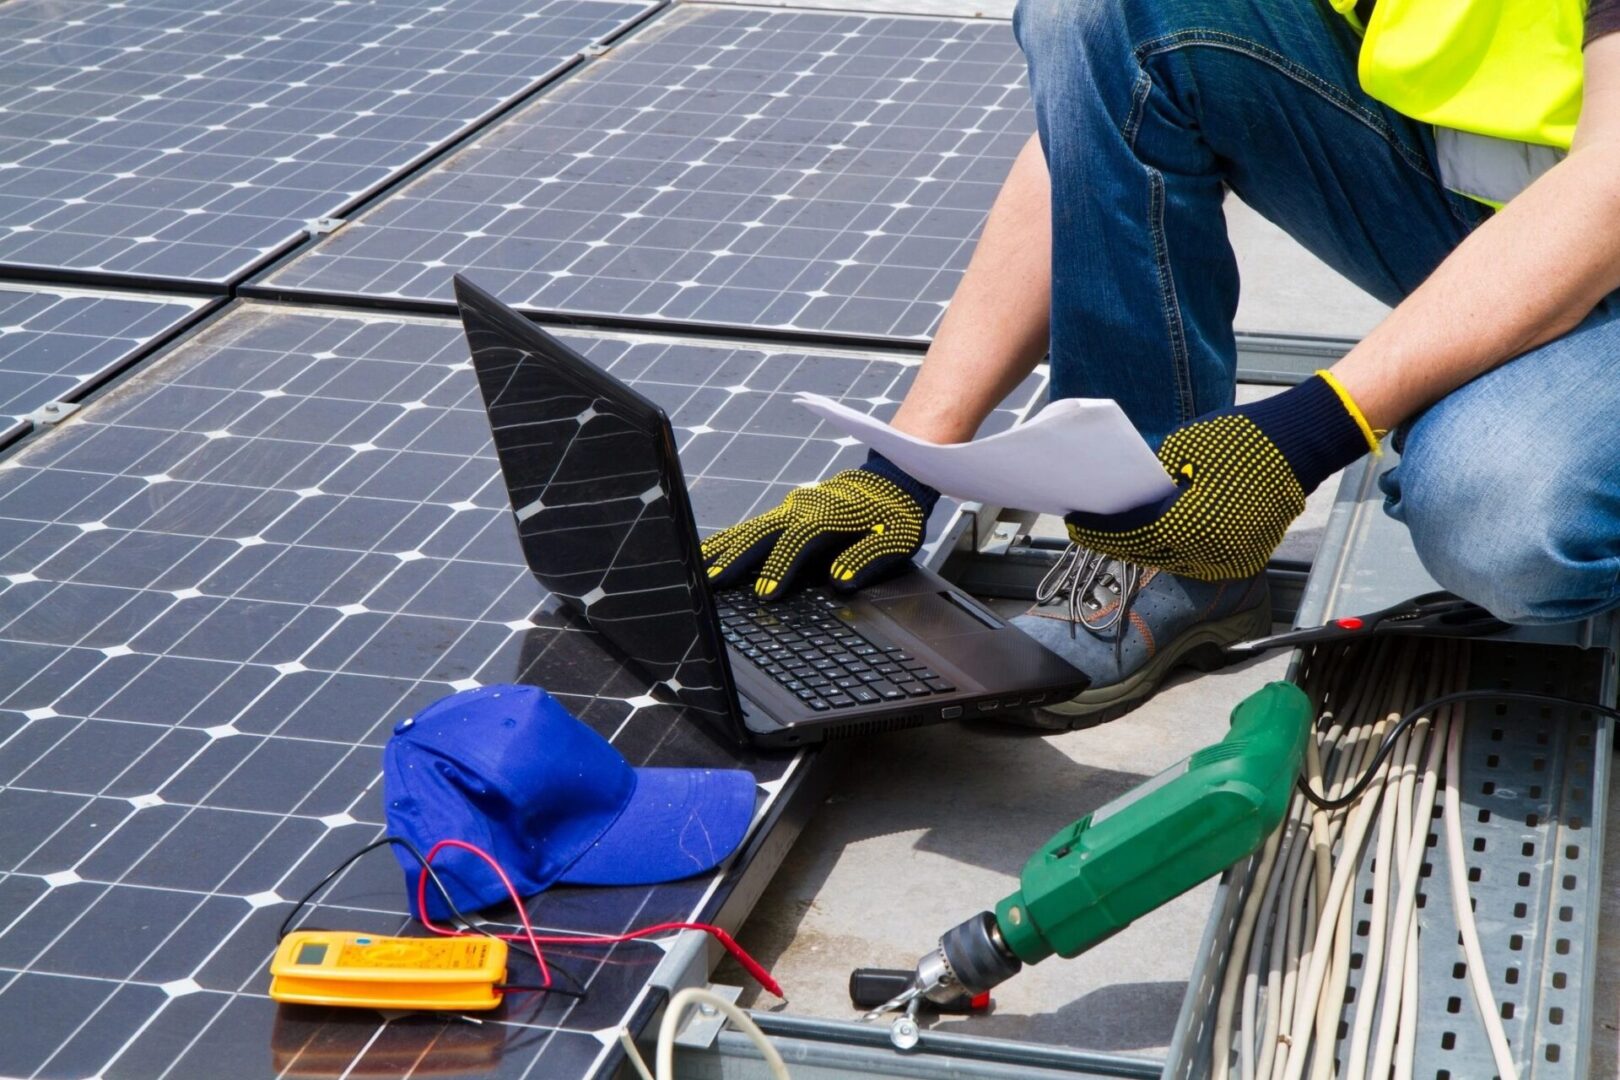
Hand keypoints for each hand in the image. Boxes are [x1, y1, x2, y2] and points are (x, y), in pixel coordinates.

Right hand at [701, 452, 938, 599]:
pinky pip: (751, 527)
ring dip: (724, 549)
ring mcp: (790, 508)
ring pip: (750, 528)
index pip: (799, 541)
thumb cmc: (895, 515)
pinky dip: (728, 541)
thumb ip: (869, 557)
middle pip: (763, 532)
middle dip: (737, 558)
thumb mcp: (897, 537)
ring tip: (697, 570)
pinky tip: (708, 555)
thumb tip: (841, 581)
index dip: (781, 567)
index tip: (765, 593)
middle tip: (712, 583)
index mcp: (831, 515)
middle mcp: (804, 508)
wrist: (891, 480)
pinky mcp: (785, 513)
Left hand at [1064, 373, 1379, 579]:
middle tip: (1090, 529)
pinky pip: (1198, 558)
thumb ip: (1153, 479)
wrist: (1302, 442)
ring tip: (1117, 532)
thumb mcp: (1183, 449)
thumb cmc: (1242, 438)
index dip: (1099, 530)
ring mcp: (1230, 557)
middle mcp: (1209, 551)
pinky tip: (1155, 535)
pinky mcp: (1244, 555)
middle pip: (1147, 553)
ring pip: (1171, 560)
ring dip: (1143, 547)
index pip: (1130, 535)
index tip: (1076, 524)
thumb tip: (1128, 495)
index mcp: (1189, 524)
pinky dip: (1173, 548)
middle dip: (1116, 541)